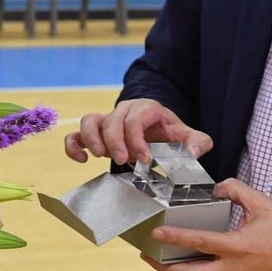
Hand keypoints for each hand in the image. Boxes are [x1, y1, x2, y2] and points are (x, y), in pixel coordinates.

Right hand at [66, 99, 212, 166]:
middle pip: (112, 120)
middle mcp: (124, 111)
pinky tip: (81, 159)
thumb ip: (197, 143)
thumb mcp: (189, 136)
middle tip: (123, 161)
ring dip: (91, 139)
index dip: (136, 138)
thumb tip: (192, 152)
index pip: (136, 118)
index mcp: (147, 108)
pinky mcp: (96, 133)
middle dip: (115, 142)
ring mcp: (107, 120)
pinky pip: (76, 134)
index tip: (144, 158)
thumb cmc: (170, 134)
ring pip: (89, 121)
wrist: (157, 130)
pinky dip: (74, 145)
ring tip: (98, 156)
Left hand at [144, 179, 271, 270]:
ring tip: (161, 256)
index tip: (156, 234)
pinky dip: (198, 268)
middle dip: (162, 266)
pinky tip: (190, 258)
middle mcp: (233, 269)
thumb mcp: (262, 204)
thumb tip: (215, 188)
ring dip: (179, 268)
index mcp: (237, 247)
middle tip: (145, 254)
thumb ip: (235, 190)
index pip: (199, 243)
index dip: (175, 238)